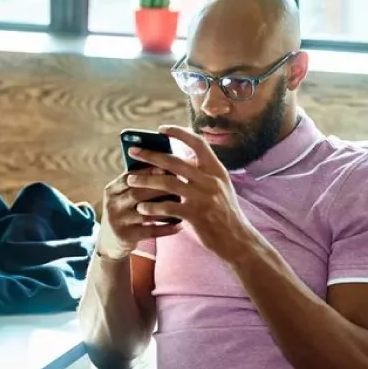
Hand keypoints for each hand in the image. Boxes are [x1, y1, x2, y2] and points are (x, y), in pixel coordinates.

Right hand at [97, 167, 182, 259]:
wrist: (111, 242)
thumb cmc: (125, 212)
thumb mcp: (123, 196)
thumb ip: (137, 182)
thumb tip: (164, 164)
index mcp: (111, 190)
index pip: (128, 177)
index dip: (147, 172)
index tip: (166, 168)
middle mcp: (112, 204)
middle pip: (137, 193)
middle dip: (159, 188)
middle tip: (179, 184)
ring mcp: (118, 222)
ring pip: (145, 212)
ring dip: (165, 207)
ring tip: (182, 203)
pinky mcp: (126, 237)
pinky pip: (150, 231)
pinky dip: (166, 228)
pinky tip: (180, 225)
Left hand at [125, 125, 252, 260]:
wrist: (237, 239)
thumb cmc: (222, 212)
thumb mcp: (218, 186)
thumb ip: (200, 173)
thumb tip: (173, 160)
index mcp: (216, 169)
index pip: (198, 142)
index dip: (179, 133)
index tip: (161, 129)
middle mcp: (210, 180)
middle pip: (174, 161)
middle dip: (150, 154)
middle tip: (132, 151)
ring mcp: (203, 197)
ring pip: (167, 182)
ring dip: (145, 180)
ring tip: (130, 180)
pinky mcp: (196, 215)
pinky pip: (168, 207)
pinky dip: (152, 207)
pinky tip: (142, 208)